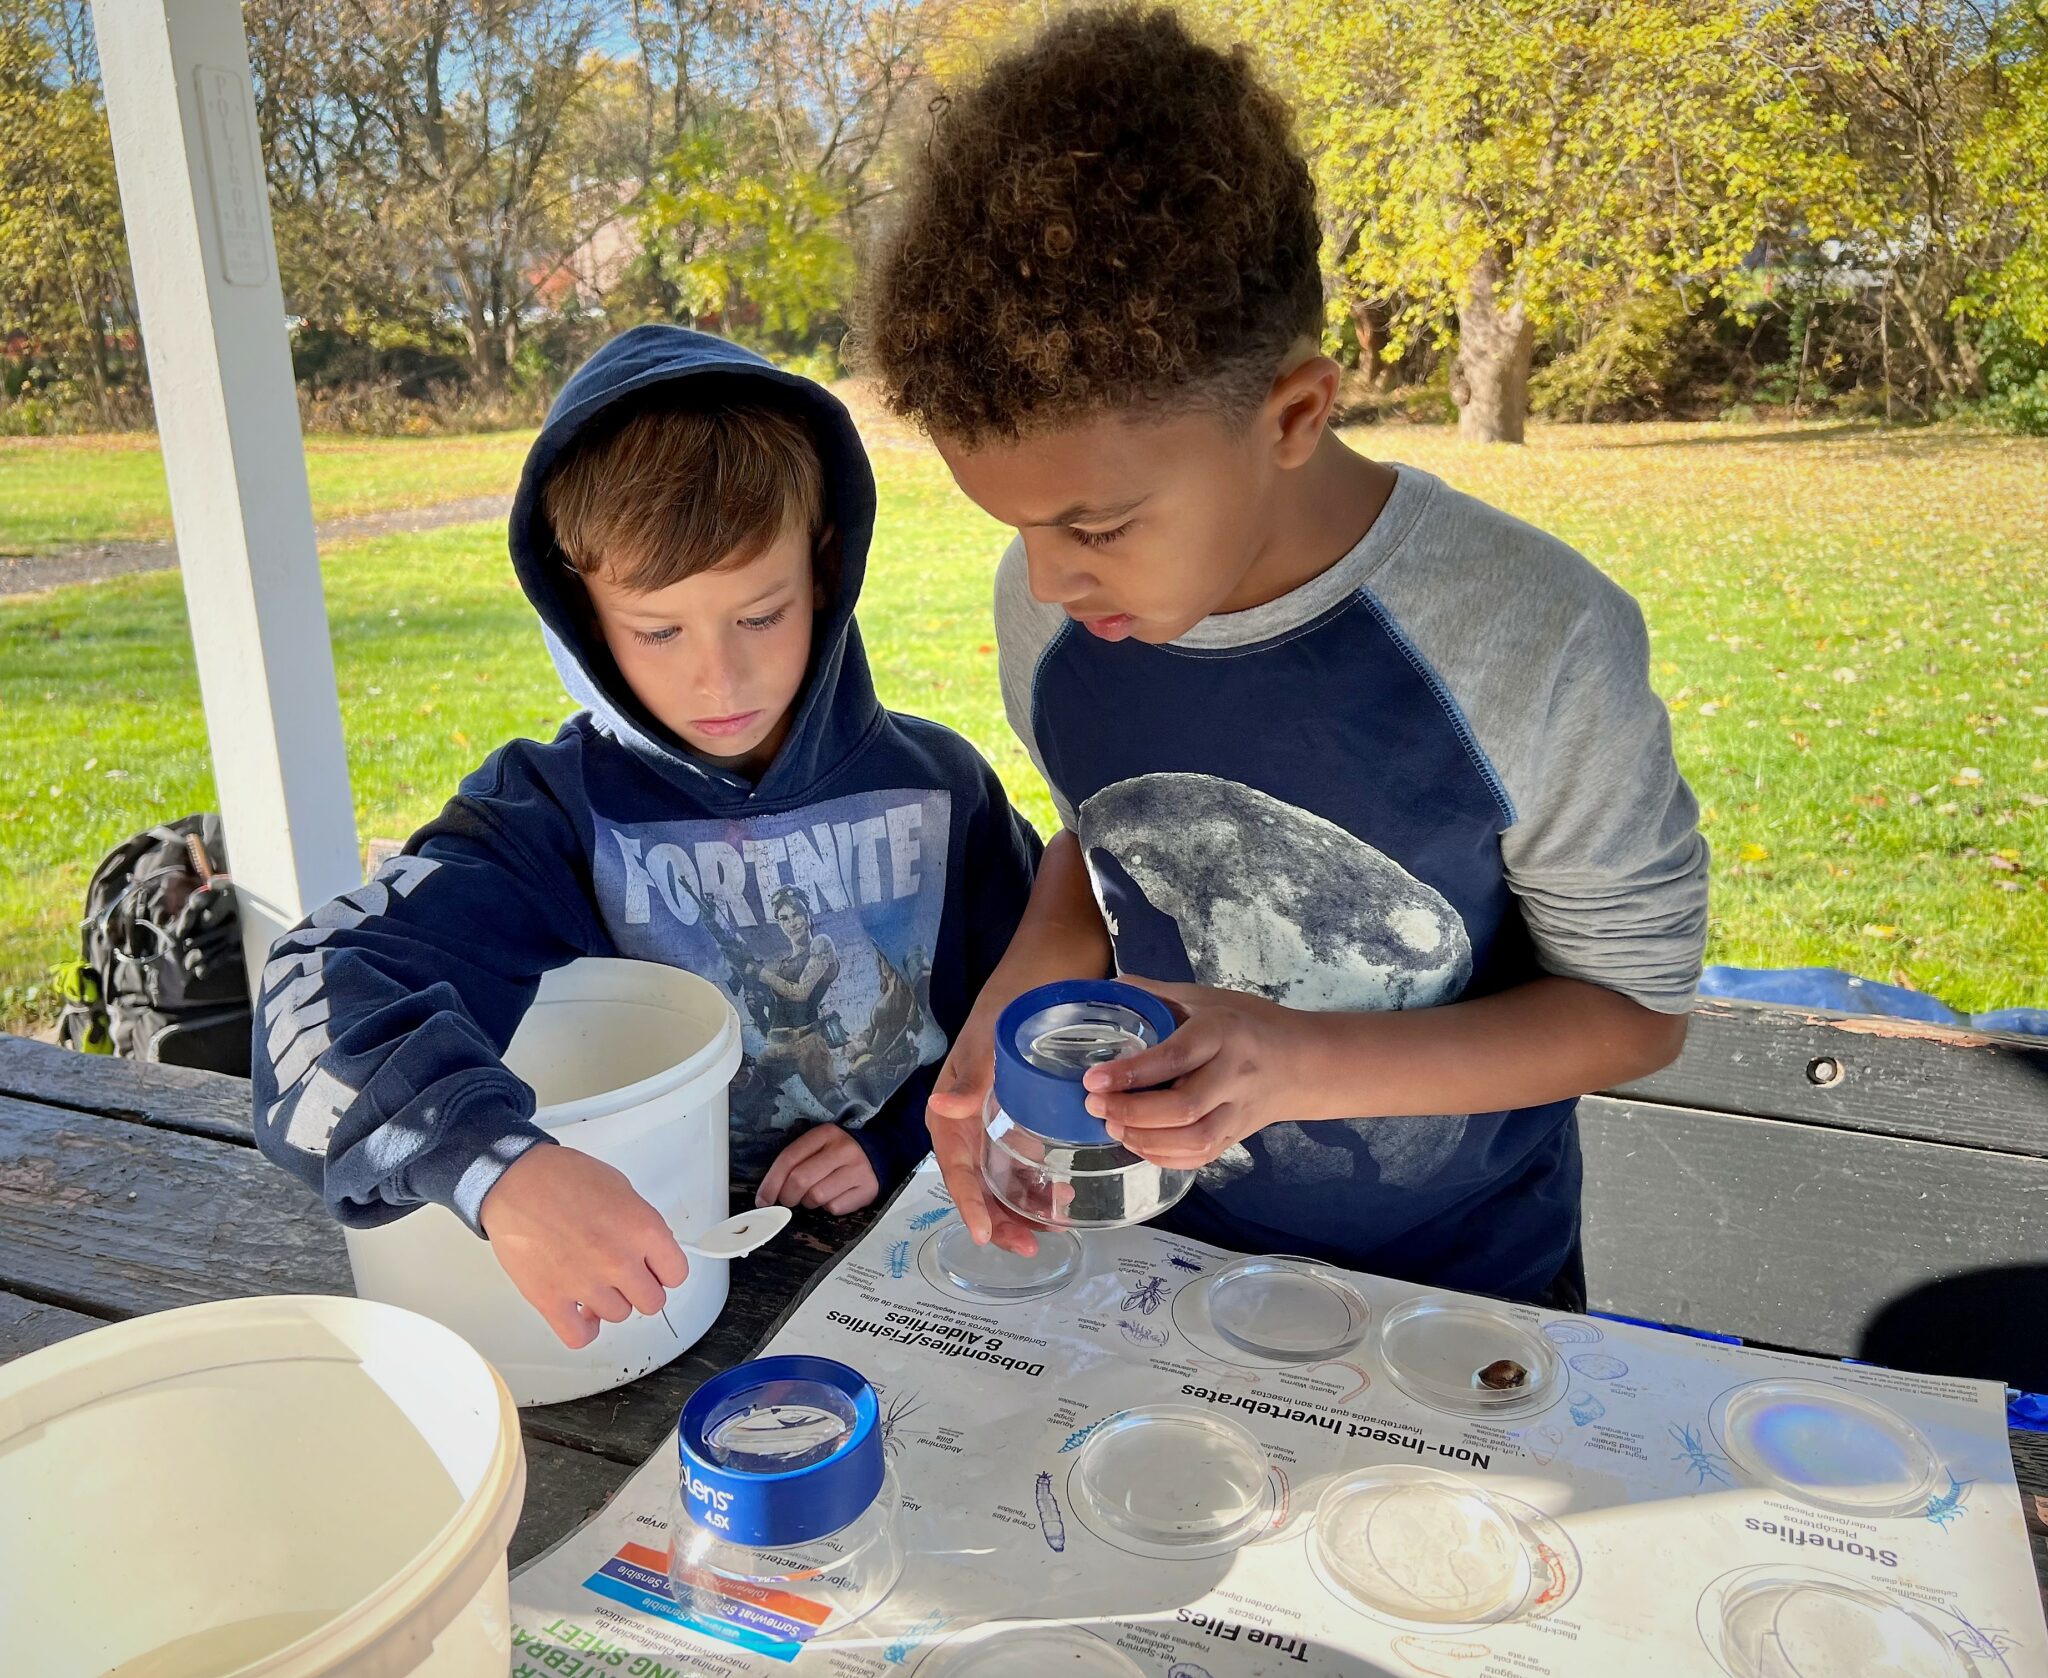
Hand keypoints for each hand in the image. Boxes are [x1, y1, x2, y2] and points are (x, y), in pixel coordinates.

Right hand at [479, 1144, 688, 1348]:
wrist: (516, 1181)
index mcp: (642, 1229)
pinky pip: (580, 1336)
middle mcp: (618, 1261)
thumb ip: (642, 1225)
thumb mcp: (621, 1188)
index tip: (655, 1268)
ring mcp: (585, 1284)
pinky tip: (580, 1310)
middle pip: (652, 1302)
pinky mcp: (552, 1299)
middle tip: (624, 1275)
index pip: (676, 1274)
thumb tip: (653, 1250)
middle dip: (640, 1288)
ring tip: (592, 1278)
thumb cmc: (562, 1177)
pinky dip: (583, 1328)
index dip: (664, 1270)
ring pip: (618, 1316)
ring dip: (608, 1301)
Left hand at [758, 1124, 878, 1214]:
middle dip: (787, 1196)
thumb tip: (767, 1195)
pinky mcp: (868, 1189)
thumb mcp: (817, 1147)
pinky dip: (829, 1208)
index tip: (762, 1200)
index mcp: (825, 1134)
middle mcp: (843, 1149)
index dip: (771, 1182)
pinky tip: (835, 1197)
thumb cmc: (837, 1155)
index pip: (789, 1158)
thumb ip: (794, 1163)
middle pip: (800, 1180)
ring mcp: (858, 1169)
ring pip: (817, 1197)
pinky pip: (835, 1208)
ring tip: (816, 1195)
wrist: (879, 1156)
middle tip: (788, 1200)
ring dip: (809, 1202)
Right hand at [926, 995, 1045, 1255]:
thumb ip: (969, 1078)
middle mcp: (968, 1125)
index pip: (955, 1167)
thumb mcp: (986, 1040)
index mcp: (950, 1110)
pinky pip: (1023, 1162)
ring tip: (1053, 1227)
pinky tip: (1065, 1197)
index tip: (985, 1235)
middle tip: (1030, 1245)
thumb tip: (942, 1109)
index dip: (969, 1203)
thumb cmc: (1006, 1006)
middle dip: (999, 1218)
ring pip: (1000, 1179)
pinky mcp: (1019, 1121)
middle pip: (978, 1184)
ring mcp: (994, 1126)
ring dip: (1021, 1208)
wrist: (1039, 978)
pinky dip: (1040, 1184)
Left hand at [1082, 976, 1325, 1168]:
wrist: (1304, 1061)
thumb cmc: (1250, 1023)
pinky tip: (1138, 1143)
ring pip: (1194, 1139)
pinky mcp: (1237, 1136)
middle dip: (1131, 1111)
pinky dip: (1165, 1157)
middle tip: (1094, 1105)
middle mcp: (1234, 1075)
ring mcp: (1239, 1111)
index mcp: (1223, 1033)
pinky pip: (1201, 1156)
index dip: (1131, 1072)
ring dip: (1145, 1139)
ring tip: (1112, 1126)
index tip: (1093, 1078)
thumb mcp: (1208, 998)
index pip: (1175, 1056)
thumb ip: (1158, 994)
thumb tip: (1108, 988)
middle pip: (1183, 1107)